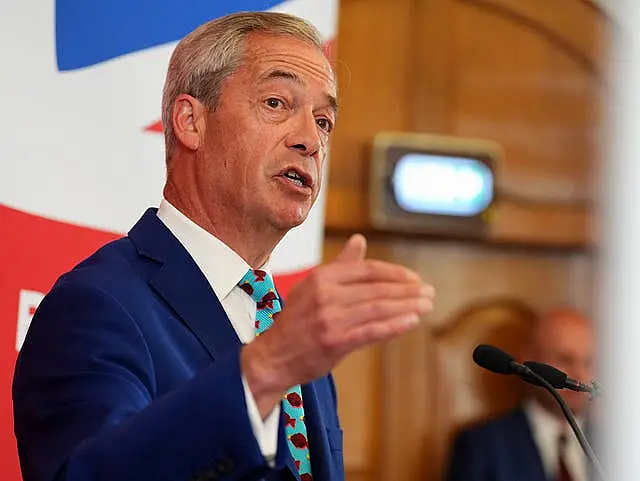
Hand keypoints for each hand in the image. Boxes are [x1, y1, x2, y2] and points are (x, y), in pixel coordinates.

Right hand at [242, 234, 434, 416]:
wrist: (272, 356)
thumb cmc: (296, 322)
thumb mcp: (313, 287)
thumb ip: (340, 265)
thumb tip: (359, 239)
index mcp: (322, 277)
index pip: (368, 270)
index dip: (396, 274)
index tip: (415, 280)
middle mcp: (326, 295)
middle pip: (377, 288)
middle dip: (408, 290)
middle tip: (429, 292)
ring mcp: (330, 318)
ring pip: (378, 308)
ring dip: (408, 306)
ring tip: (427, 305)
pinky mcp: (334, 341)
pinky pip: (372, 331)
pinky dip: (395, 325)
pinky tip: (412, 321)